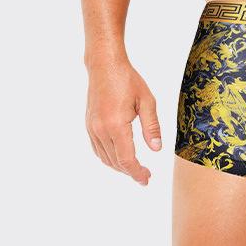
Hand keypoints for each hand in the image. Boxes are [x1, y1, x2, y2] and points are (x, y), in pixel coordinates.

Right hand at [85, 56, 161, 184]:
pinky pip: (97, 149)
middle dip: (130, 172)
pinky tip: (119, 156)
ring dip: (119, 166)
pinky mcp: (89, 125)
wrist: (105, 65)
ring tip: (135, 168)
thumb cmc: (128, 80)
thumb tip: (156, 149)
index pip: (126, 159)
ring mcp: (92, 128)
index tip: (146, 179)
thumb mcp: (147, 100)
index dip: (137, 172)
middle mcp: (101, 130)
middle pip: (115, 162)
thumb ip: (152, 126)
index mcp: (116, 125)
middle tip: (145, 176)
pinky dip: (108, 157)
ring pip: (105, 158)